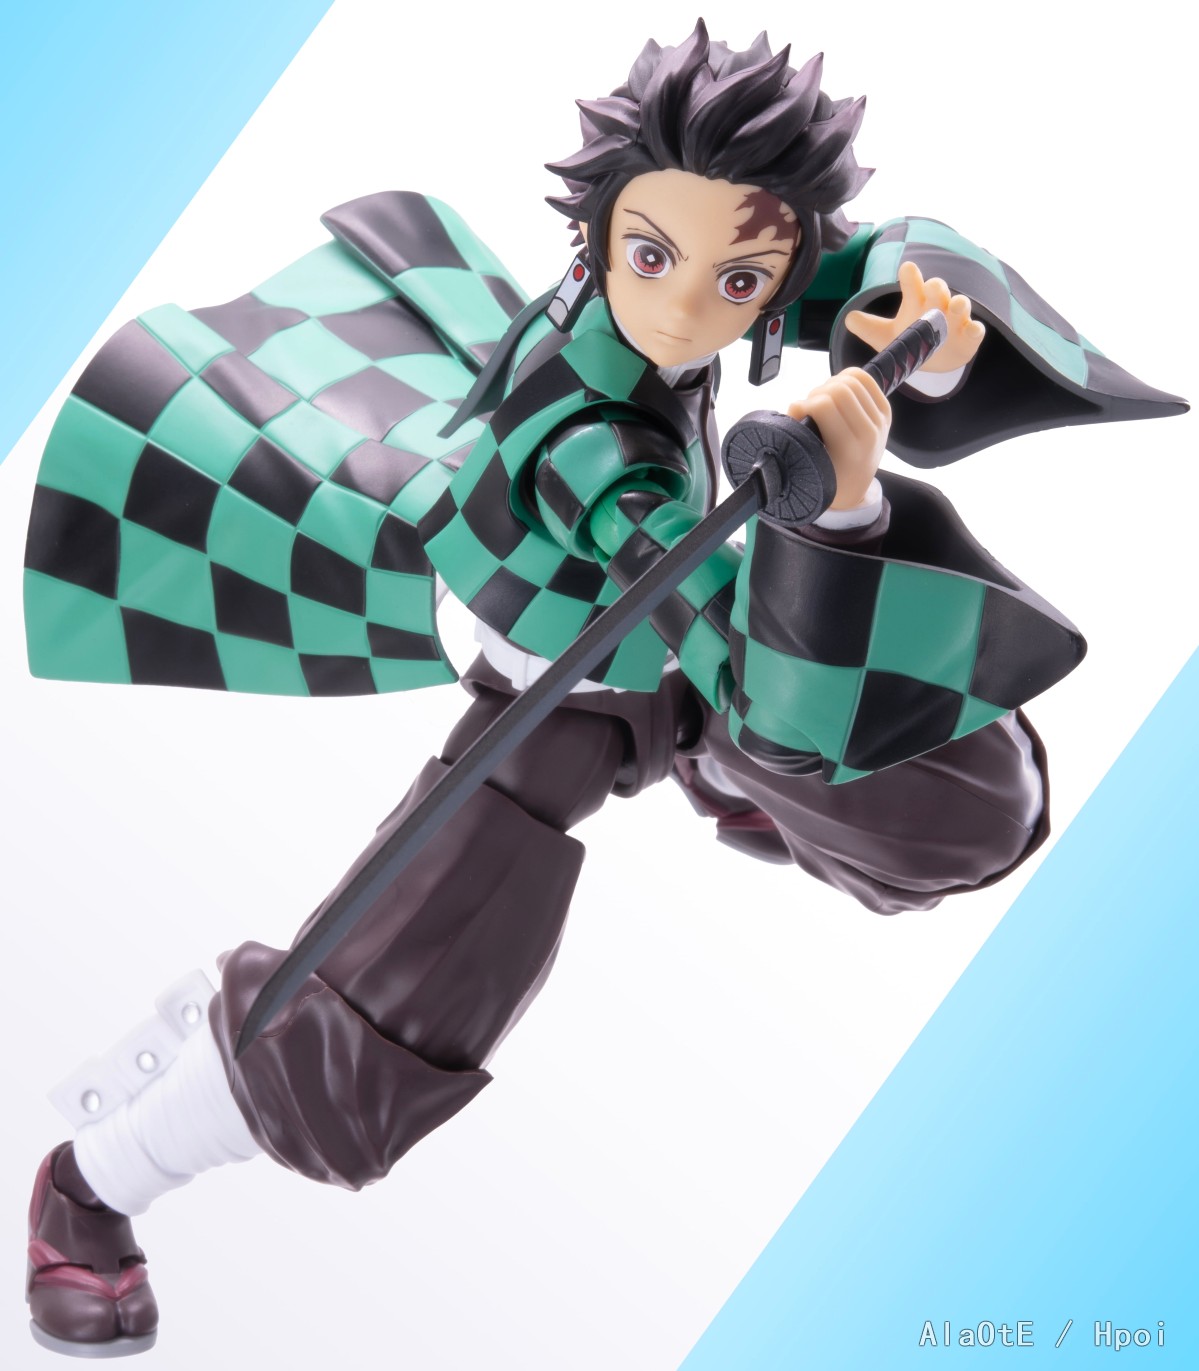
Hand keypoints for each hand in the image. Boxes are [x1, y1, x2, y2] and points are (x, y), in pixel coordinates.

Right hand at [788, 368, 889, 511]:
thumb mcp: (809, 461)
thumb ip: (798, 432)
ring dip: (831, 384)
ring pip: (852, 380)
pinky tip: (837, 392)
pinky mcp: (886, 411)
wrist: (855, 485)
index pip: (823, 405)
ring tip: (823, 400)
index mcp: (848, 448)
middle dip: (817, 393)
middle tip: (810, 408)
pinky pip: (865, 379)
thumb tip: (797, 405)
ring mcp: (880, 421)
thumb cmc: (828, 476)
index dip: (805, 404)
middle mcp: (868, 433)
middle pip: (838, 389)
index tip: (798, 415)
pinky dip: (847, 378)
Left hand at [845, 261, 984, 372]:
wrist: (932, 359)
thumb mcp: (885, 336)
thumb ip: (868, 327)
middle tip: (931, 287)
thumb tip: (849, 319)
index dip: (910, 276)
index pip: (912, 283)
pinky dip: (975, 329)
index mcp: (915, 301)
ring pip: (960, 305)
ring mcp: (954, 320)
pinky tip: (972, 329)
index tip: (906, 268)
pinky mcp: (968, 338)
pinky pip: (976, 330)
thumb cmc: (908, 340)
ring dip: (958, 304)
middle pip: (937, 289)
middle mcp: (936, 305)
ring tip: (953, 306)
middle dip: (935, 286)